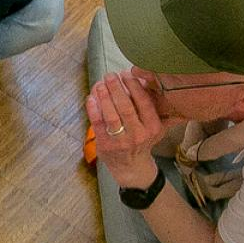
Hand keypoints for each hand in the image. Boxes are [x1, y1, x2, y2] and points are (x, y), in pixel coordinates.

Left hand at [86, 71, 166, 188]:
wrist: (132, 168)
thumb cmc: (141, 141)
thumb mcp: (151, 126)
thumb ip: (146, 106)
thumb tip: (138, 79)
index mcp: (152, 127)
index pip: (144, 102)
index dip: (134, 86)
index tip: (126, 74)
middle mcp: (139, 135)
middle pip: (126, 107)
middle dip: (116, 88)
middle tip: (110, 75)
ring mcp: (121, 141)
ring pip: (111, 115)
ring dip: (104, 97)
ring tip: (99, 84)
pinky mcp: (106, 145)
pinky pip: (98, 124)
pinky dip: (93, 109)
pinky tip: (91, 98)